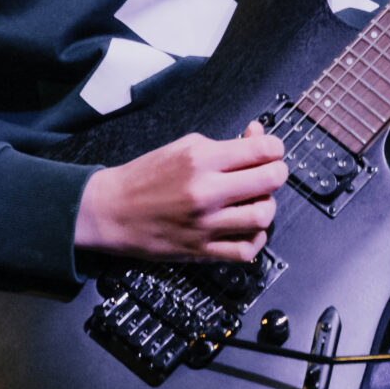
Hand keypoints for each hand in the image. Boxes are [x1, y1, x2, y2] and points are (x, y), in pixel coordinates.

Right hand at [74, 122, 284, 261]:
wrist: (112, 211)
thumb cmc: (145, 177)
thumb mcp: (184, 146)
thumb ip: (224, 144)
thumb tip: (257, 138)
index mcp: (201, 159)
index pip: (263, 150)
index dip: (275, 148)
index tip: (272, 151)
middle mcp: (206, 191)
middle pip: (270, 180)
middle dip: (277, 173)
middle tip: (270, 173)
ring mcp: (205, 224)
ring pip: (263, 216)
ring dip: (267, 206)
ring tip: (256, 201)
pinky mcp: (201, 250)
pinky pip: (246, 250)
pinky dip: (256, 239)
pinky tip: (248, 228)